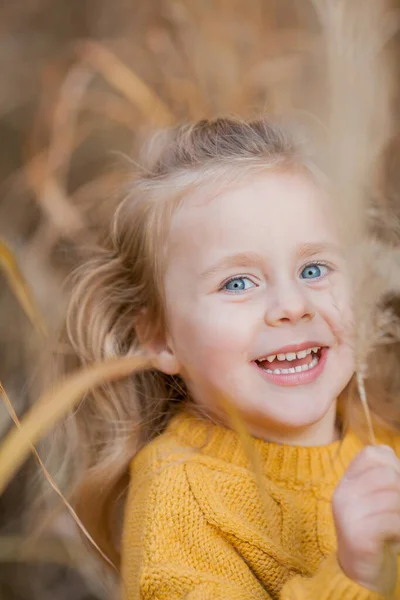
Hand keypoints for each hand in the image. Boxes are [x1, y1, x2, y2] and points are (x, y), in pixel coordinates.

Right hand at [332, 445, 399, 593]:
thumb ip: (383, 476)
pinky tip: (397, 536)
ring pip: (393, 497)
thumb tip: (392, 454)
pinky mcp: (357, 536)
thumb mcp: (376, 498)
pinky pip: (392, 521)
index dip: (394, 465)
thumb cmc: (377, 531)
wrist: (361, 572)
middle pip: (387, 475)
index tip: (397, 486)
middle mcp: (343, 494)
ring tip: (398, 523)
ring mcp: (348, 514)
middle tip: (399, 509)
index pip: (373, 454)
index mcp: (347, 481)